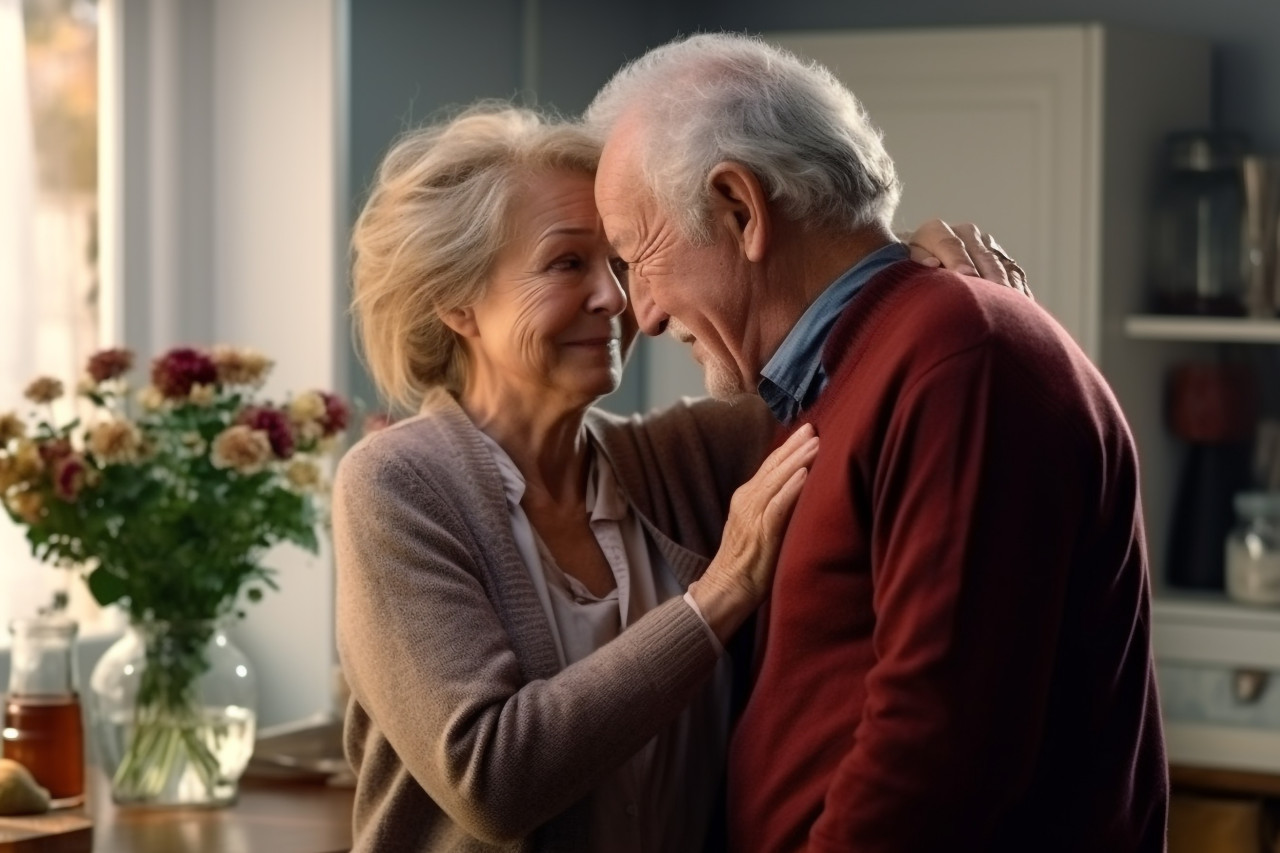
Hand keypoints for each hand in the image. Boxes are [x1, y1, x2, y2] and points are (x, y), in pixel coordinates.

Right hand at [688, 423, 818, 642]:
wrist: (722, 592)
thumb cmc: (744, 565)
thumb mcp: (758, 530)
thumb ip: (773, 509)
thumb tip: (799, 493)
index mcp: (746, 499)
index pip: (769, 466)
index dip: (788, 447)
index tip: (807, 430)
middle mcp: (746, 502)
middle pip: (773, 467)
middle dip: (795, 446)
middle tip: (814, 426)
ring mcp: (751, 517)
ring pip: (776, 481)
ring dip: (796, 460)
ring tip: (815, 443)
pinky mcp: (759, 534)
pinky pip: (776, 506)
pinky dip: (790, 489)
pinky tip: (804, 475)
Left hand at [902, 219, 1031, 298]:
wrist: (916, 263)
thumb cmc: (904, 270)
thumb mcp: (901, 265)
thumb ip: (913, 263)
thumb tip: (931, 265)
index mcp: (935, 230)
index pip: (950, 244)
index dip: (958, 260)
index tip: (967, 276)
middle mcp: (964, 232)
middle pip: (982, 254)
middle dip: (990, 275)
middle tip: (997, 294)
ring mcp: (984, 244)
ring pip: (1000, 263)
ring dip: (1008, 283)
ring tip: (1014, 303)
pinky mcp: (999, 257)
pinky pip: (1013, 271)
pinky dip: (1018, 287)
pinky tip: (1023, 305)